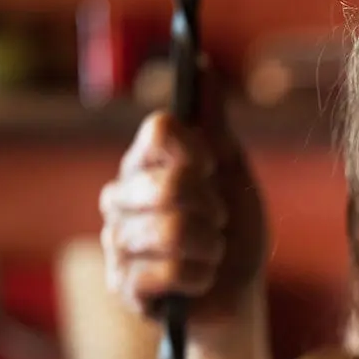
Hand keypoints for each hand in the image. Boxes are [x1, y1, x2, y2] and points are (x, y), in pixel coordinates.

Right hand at [100, 70, 266, 321]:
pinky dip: (199, 277)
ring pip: (172, 230)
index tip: (213, 168)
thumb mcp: (232, 170)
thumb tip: (201, 65)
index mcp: (144, 162)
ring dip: (210, 246)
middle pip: (172, 183)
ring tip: (210, 252)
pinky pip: (166, 272)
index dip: (197, 149)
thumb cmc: (234, 228)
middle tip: (218, 222)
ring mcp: (117, 242)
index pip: (160, 128)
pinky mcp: (124, 287)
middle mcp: (120, 197)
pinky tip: (198, 280)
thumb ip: (213, 122)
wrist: (241, 292)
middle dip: (213, 208)